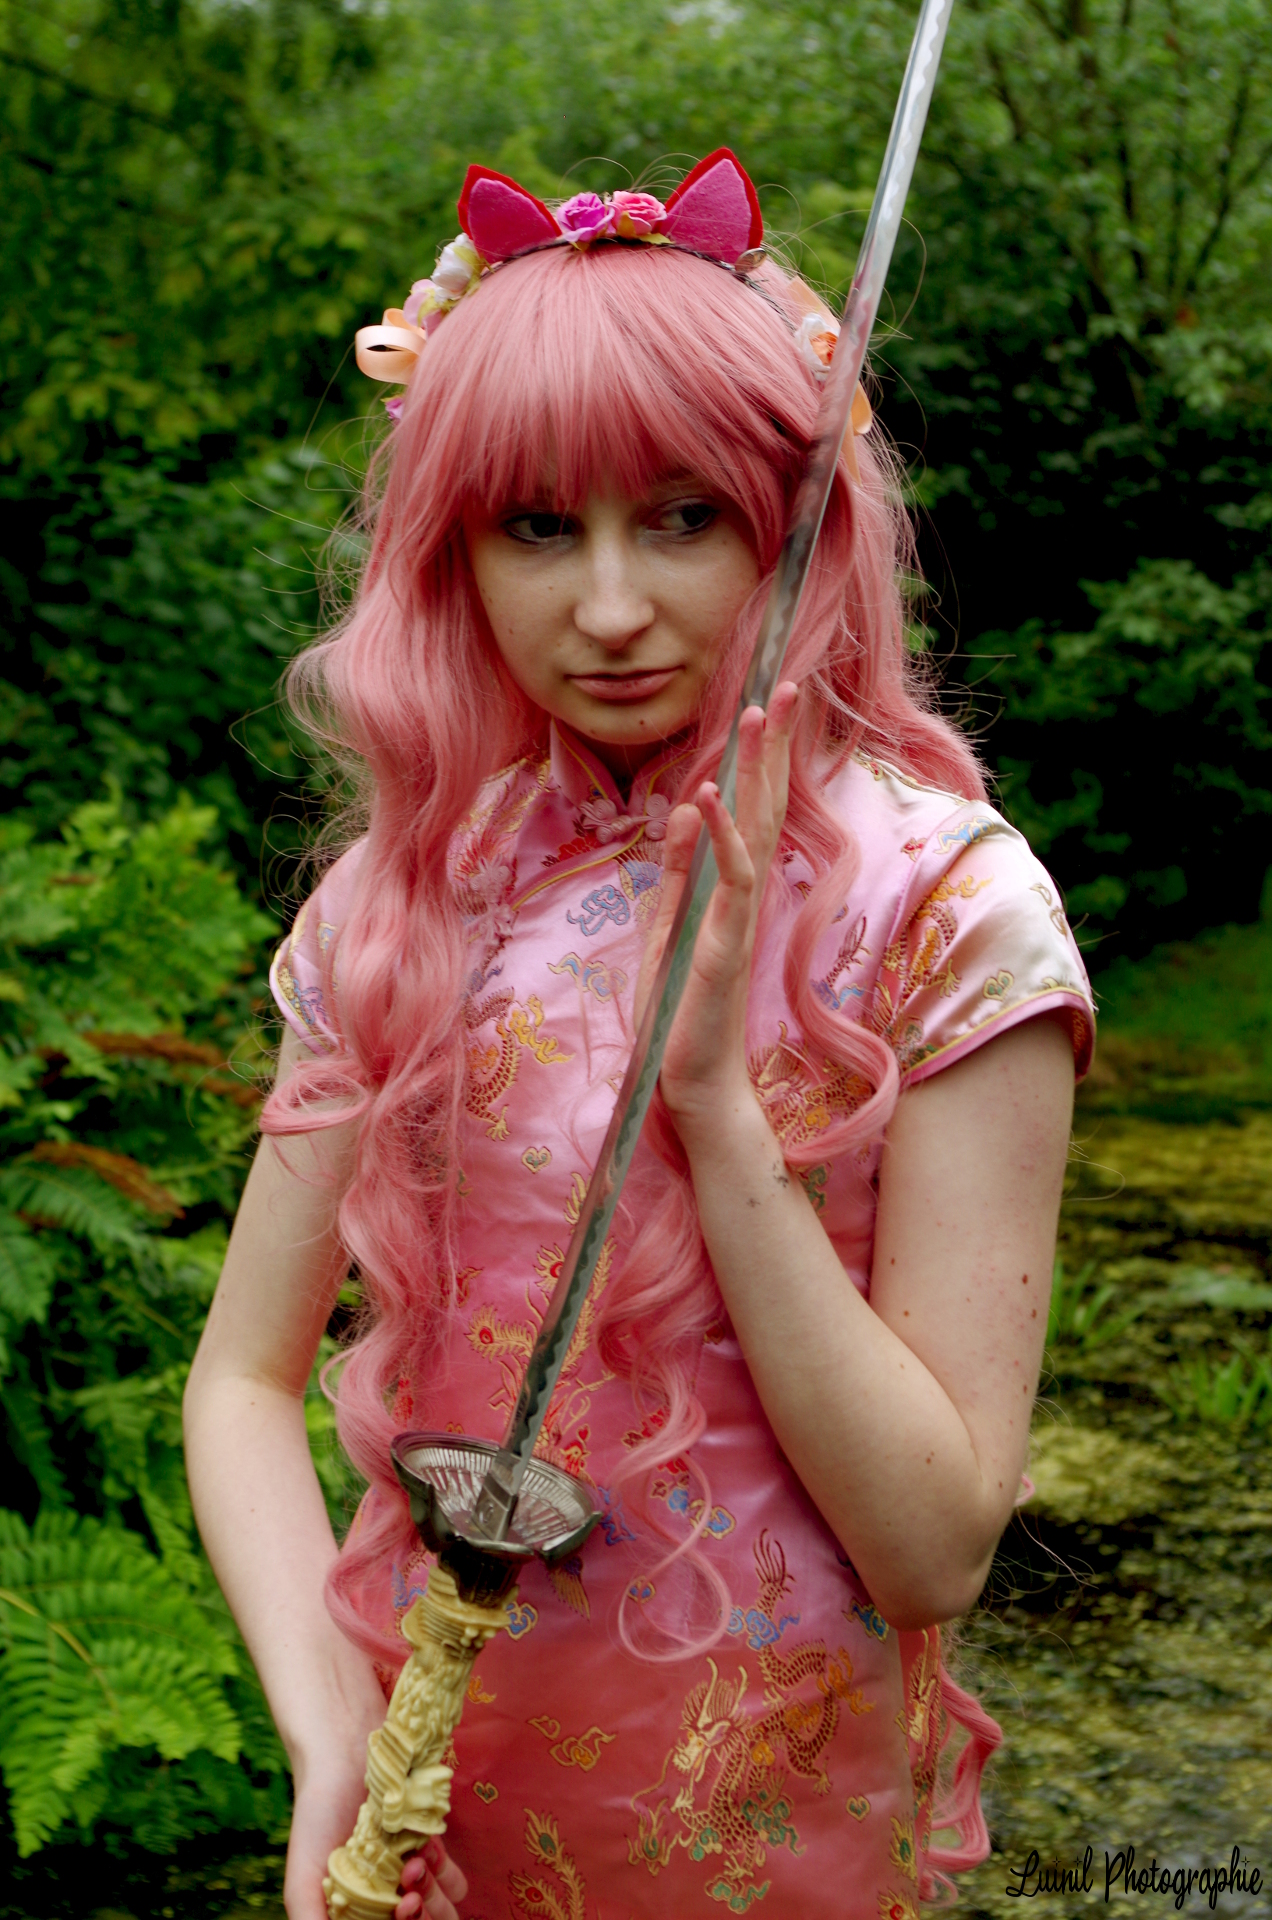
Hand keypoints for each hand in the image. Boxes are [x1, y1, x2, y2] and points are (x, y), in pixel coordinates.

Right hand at [284, 1750, 466, 1919]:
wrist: (344, 1754)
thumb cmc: (317, 1818)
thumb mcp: (303, 1879)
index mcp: (359, 1910)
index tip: (400, 1907)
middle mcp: (386, 1897)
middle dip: (421, 1915)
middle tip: (408, 1895)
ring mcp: (409, 1871)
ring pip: (440, 1906)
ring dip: (434, 1894)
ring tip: (413, 1863)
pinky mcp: (429, 1845)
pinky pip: (450, 1874)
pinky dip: (445, 1869)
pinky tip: (425, 1847)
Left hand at [639, 685, 797, 1131]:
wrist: (690, 1078)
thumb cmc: (680, 1009)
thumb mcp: (668, 924)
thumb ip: (679, 868)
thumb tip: (686, 807)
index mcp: (732, 889)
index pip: (753, 810)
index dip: (760, 758)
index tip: (764, 705)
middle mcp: (746, 895)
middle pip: (768, 804)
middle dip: (773, 745)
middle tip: (783, 685)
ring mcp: (740, 916)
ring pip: (758, 829)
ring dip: (756, 771)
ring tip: (755, 715)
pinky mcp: (726, 942)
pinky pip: (731, 878)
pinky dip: (722, 835)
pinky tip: (710, 795)